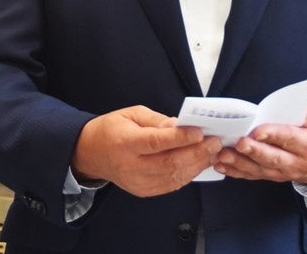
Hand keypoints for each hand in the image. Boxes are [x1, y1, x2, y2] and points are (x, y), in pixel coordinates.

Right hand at [72, 106, 221, 196]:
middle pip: (168, 163)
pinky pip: (170, 185)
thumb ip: (157, 121)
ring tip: (213, 153)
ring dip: (196, 165)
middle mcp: (130, 166)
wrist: (91, 153)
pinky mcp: (143, 191)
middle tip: (215, 142)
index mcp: (125, 143)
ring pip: (173, 177)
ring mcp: (137, 182)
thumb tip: (181, 125)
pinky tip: (199, 163)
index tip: (200, 131)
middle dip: (196, 152)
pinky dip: (188, 175)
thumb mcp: (131, 114)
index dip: (180, 138)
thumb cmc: (112, 129)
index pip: (156, 142)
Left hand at [212, 105, 306, 185]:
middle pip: (273, 157)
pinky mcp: (275, 176)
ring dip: (240, 163)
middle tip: (238, 143)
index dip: (273, 134)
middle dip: (254, 150)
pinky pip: (255, 176)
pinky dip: (237, 172)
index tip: (257, 130)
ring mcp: (285, 172)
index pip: (290, 139)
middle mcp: (297, 162)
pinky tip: (222, 166)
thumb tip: (286, 107)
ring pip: (261, 169)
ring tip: (223, 155)